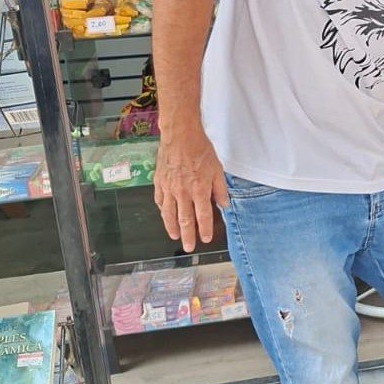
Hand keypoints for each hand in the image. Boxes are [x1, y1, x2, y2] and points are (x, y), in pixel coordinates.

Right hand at [154, 131, 228, 251]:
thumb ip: (220, 189)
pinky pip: (159, 200)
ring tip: (175, 236)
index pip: (203, 216)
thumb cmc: (200, 150)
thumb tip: (224, 205)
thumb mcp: (217, 169)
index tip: (206, 239)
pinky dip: (162, 210)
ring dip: (172, 227)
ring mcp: (168, 188)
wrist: (180, 135)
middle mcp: (183, 192)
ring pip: (169, 213)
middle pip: (185, 220)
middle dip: (187, 235)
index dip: (205, 229)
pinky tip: (164, 215)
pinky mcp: (159, 182)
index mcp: (199, 190)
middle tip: (188, 247)